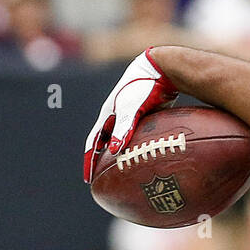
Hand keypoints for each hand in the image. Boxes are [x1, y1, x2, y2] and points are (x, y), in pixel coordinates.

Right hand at [82, 49, 177, 182]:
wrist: (160, 69)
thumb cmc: (143, 86)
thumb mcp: (131, 109)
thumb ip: (123, 129)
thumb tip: (115, 151)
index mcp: (107, 116)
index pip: (93, 143)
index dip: (89, 161)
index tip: (88, 179)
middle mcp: (115, 117)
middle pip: (104, 144)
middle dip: (100, 161)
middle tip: (101, 180)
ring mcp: (129, 117)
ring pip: (120, 142)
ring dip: (118, 156)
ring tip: (120, 173)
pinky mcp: (143, 117)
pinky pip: (136, 139)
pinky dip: (135, 150)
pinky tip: (143, 160)